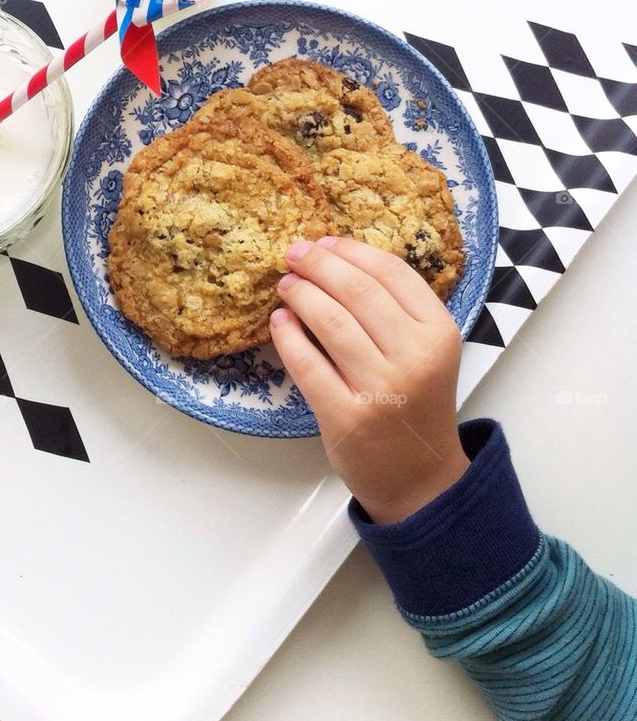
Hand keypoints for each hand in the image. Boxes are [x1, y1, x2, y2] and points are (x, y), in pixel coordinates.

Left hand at [270, 237, 469, 523]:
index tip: (325, 241)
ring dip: (300, 294)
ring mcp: (381, 388)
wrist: (420, 478)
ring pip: (330, 321)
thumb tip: (338, 258)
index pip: (391, 272)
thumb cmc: (416, 403)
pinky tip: (280, 321)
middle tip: (295, 254)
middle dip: (319, 264)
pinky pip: (306, 363)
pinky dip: (287, 336)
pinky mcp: (347, 416)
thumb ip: (396, 310)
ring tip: (287, 285)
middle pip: (357, 290)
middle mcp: (415, 357)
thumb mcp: (426, 351)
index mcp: (439, 333)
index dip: (351, 251)